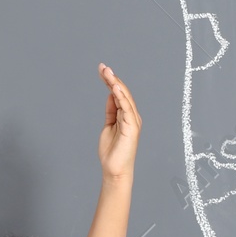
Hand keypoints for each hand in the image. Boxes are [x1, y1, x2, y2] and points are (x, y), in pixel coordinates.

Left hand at [96, 63, 140, 178]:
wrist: (114, 169)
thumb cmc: (112, 151)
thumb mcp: (108, 125)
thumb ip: (111, 111)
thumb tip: (110, 95)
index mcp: (126, 115)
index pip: (118, 94)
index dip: (110, 81)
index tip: (102, 70)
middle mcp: (131, 116)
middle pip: (122, 93)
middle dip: (112, 78)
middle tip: (102, 67)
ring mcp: (133, 121)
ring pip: (125, 97)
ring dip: (116, 84)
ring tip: (107, 72)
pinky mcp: (132, 127)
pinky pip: (126, 108)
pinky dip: (121, 96)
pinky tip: (115, 87)